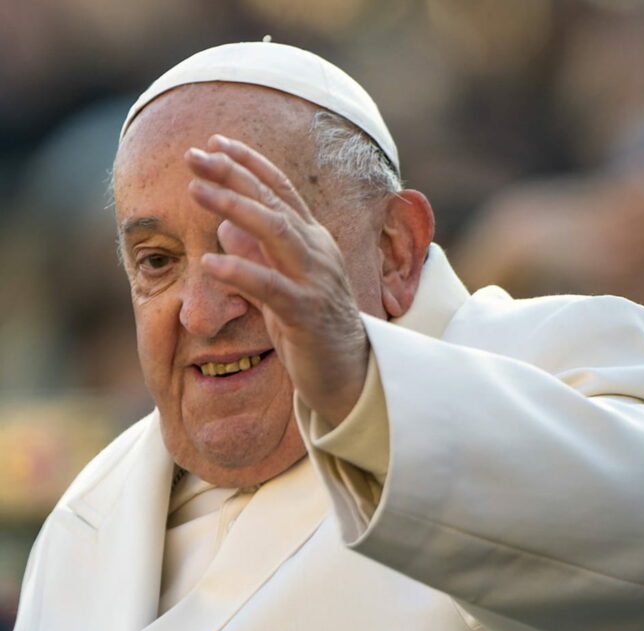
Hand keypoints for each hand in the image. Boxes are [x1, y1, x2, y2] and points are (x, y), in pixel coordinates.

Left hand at [185, 134, 368, 428]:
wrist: (348, 374)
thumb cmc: (311, 329)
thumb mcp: (280, 284)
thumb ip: (258, 253)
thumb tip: (226, 224)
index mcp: (313, 241)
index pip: (281, 191)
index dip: (250, 164)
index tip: (216, 142)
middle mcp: (318, 252)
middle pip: (273, 201)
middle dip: (233, 174)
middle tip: (193, 155)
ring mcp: (315, 280)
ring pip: (275, 232)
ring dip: (234, 207)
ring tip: (195, 191)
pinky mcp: (307, 313)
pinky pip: (271, 287)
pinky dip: (240, 272)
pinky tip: (209, 264)